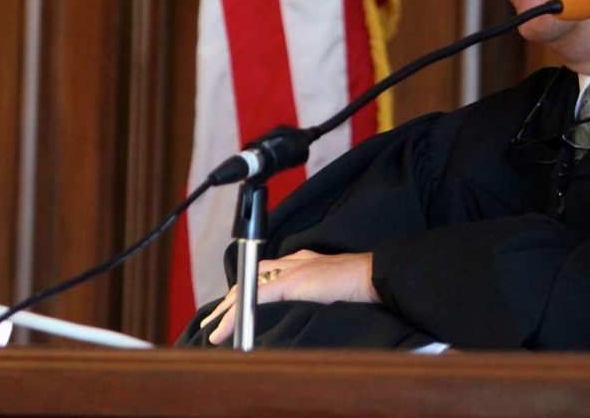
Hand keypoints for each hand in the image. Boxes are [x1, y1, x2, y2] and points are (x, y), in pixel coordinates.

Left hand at [200, 249, 379, 344]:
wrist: (377, 275)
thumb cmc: (365, 284)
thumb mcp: (336, 288)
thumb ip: (320, 292)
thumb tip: (313, 309)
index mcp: (304, 260)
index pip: (267, 271)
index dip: (248, 288)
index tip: (236, 304)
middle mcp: (294, 261)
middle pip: (250, 276)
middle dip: (230, 298)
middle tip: (214, 318)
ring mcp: (291, 270)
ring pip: (247, 287)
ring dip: (227, 309)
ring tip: (213, 327)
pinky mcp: (291, 283)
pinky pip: (254, 299)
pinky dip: (236, 316)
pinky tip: (225, 329)